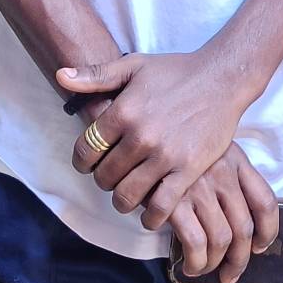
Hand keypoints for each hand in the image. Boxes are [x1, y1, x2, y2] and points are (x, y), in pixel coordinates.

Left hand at [57, 51, 254, 223]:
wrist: (222, 78)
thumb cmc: (176, 71)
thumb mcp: (134, 66)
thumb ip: (96, 74)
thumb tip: (61, 76)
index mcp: (123, 111)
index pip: (86, 149)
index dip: (83, 161)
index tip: (89, 163)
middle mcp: (140, 135)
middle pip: (104, 176)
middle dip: (103, 180)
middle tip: (112, 178)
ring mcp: (165, 155)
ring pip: (127, 196)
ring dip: (122, 201)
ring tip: (127, 196)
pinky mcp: (188, 169)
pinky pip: (161, 206)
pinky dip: (151, 216)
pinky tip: (150, 213)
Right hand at [168, 146, 279, 282]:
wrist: (138, 139)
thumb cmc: (173, 150)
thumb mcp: (207, 151)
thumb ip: (226, 176)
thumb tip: (238, 225)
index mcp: (235, 158)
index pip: (265, 201)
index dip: (268, 232)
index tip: (258, 247)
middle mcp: (222, 171)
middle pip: (244, 228)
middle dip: (238, 260)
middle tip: (230, 273)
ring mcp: (199, 186)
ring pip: (221, 240)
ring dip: (213, 264)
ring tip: (202, 268)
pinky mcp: (174, 200)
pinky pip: (195, 243)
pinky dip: (195, 261)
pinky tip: (188, 264)